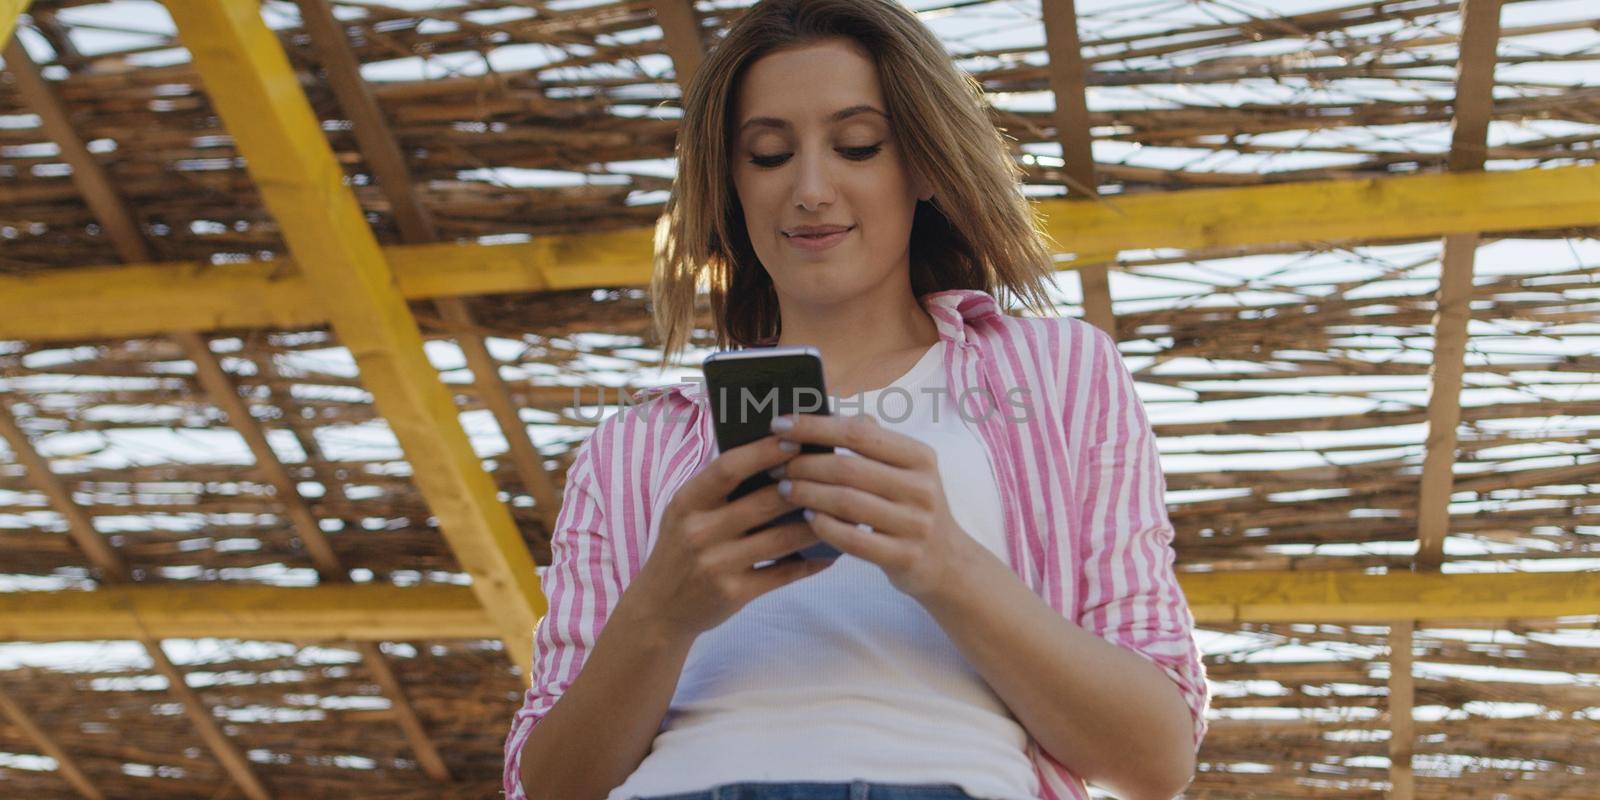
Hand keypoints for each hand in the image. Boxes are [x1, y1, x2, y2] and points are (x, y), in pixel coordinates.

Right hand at [624, 434, 834, 640]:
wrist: (660, 607)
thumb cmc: (682, 548)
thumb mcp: (686, 512)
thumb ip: (720, 488)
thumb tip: (775, 455)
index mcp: (687, 502)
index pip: (729, 469)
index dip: (764, 453)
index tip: (796, 440)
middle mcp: (699, 531)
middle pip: (763, 502)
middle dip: (803, 486)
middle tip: (837, 473)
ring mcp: (716, 564)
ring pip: (780, 540)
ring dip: (816, 525)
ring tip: (845, 511)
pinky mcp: (733, 593)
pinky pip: (782, 574)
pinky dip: (810, 563)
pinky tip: (831, 553)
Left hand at [768, 413, 973, 601]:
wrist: (948, 564)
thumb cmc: (912, 508)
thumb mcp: (905, 470)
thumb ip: (872, 440)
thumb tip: (826, 410)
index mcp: (920, 457)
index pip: (859, 433)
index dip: (815, 427)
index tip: (779, 425)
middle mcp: (922, 488)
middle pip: (848, 468)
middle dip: (803, 464)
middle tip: (774, 464)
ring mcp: (916, 525)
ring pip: (847, 503)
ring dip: (807, 493)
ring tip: (783, 488)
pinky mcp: (904, 557)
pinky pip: (853, 539)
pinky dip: (824, 526)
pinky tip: (807, 517)